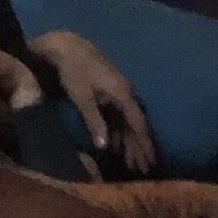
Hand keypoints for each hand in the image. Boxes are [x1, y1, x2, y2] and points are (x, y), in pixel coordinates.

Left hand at [31, 29, 154, 174]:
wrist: (67, 47)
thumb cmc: (74, 71)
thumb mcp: (82, 98)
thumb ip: (95, 121)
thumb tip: (105, 147)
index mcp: (123, 94)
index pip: (138, 124)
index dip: (144, 144)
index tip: (150, 162)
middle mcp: (126, 94)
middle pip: (136, 125)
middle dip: (139, 148)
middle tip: (144, 170)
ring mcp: (119, 93)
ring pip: (128, 123)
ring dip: (129, 143)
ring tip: (132, 164)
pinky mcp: (110, 93)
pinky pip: (119, 117)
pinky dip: (119, 133)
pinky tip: (116, 147)